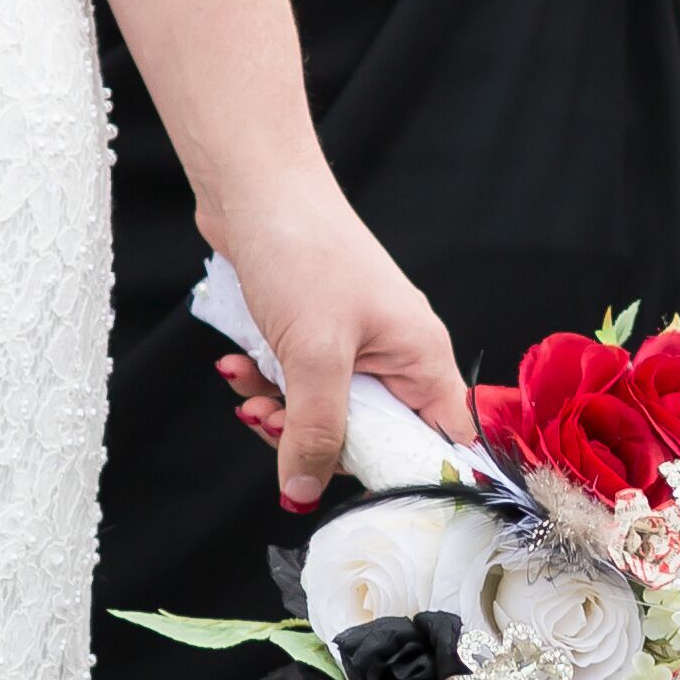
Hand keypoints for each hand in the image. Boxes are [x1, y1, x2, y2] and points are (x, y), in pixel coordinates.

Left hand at [206, 174, 469, 511]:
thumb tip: (302, 493)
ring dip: (280, 411)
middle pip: (373, 432)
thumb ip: (315, 429)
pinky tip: (236, 366)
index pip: (443, 439)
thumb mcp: (313, 354)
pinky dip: (266, 382)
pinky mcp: (316, 332)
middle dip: (317, 439)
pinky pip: (298, 381)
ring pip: (327, 410)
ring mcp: (356, 342)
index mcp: (422, 357)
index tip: (362, 493)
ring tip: (245, 394)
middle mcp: (397, 353)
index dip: (412, 472)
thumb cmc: (304, 252)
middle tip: (272, 426)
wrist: (255, 186)